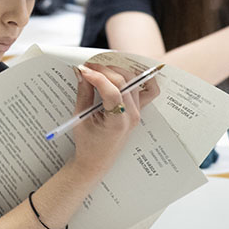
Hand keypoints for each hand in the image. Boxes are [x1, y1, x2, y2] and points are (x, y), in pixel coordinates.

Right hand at [69, 64, 158, 178]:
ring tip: (99, 70)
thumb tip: (82, 72)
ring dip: (116, 71)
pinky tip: (126, 72)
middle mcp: (132, 116)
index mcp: (117, 122)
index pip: (111, 91)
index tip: (83, 69)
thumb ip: (83, 93)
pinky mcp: (138, 110)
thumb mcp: (81, 118)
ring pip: (133, 81)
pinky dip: (140, 79)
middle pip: (123, 82)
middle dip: (104, 70)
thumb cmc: (87, 143)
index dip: (97, 77)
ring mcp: (137, 112)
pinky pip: (147, 90)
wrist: (96, 160)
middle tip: (87, 67)